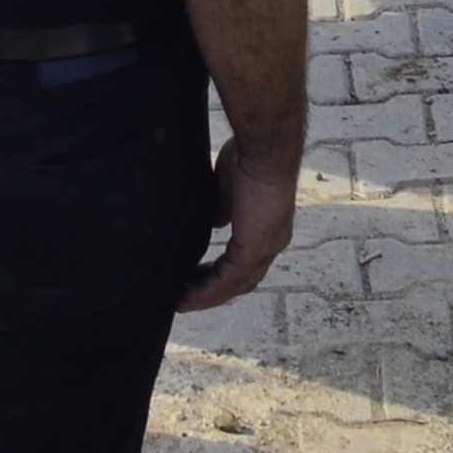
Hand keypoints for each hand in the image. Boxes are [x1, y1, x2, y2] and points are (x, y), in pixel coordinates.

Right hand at [180, 134, 297, 308]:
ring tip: (181, 302)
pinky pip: (229, 280)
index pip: (244, 259)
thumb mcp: (230, 186)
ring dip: (207, 295)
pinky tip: (187, 297)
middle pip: (241, 279)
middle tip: (184, 295)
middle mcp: (272, 242)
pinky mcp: (255, 250)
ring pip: (235, 285)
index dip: (220, 271)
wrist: (263, 150)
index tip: (194, 275)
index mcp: (266, 226)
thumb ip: (223, 208)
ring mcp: (266, 249)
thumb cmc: (248, 156)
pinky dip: (208, 292)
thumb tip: (214, 222)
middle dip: (212, 289)